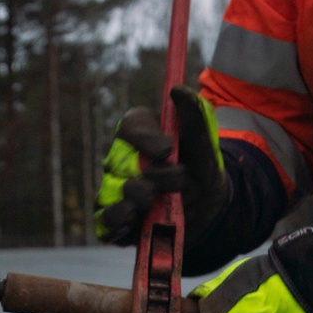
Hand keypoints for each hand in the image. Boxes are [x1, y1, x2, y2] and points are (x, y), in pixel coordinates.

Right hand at [94, 86, 228, 246]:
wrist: (208, 204)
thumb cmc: (201, 165)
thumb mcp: (204, 143)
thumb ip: (194, 116)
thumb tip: (177, 91)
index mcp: (140, 133)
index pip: (129, 127)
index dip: (145, 139)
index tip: (168, 149)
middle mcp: (122, 159)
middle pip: (121, 161)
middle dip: (155, 174)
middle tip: (181, 178)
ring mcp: (115, 188)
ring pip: (113, 190)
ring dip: (140, 197)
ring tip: (159, 200)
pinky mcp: (116, 219)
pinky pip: (104, 220)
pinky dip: (117, 221)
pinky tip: (135, 219)